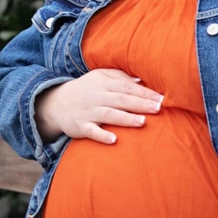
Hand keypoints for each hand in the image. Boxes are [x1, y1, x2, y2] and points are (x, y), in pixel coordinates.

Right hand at [34, 68, 163, 144]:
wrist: (56, 104)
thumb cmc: (85, 89)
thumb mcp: (99, 77)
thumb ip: (119, 77)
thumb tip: (141, 80)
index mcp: (103, 83)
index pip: (127, 87)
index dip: (144, 92)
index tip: (162, 98)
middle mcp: (97, 97)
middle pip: (121, 100)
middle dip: (140, 104)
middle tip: (158, 108)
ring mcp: (88, 112)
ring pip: (109, 115)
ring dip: (126, 119)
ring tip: (142, 122)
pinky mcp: (80, 127)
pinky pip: (92, 131)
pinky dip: (102, 135)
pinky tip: (113, 140)